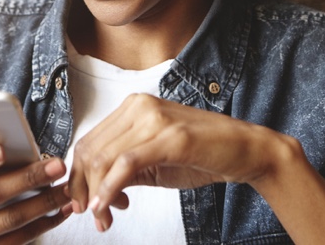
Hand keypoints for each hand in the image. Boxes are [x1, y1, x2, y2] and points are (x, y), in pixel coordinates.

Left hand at [67, 93, 280, 231]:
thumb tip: (93, 191)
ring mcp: (155, 118)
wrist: (246, 149)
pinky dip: (110, 188)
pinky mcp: (171, 137)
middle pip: (90, 150)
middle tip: (93, 216)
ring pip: (104, 157)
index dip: (78, 176)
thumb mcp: (154, 160)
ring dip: (96, 194)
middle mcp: (139, 106)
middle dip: (83, 188)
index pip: (89, 141)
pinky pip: (126, 164)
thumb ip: (124, 168)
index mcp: (133, 107)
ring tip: (104, 219)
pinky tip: (107, 207)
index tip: (85, 202)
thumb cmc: (203, 154)